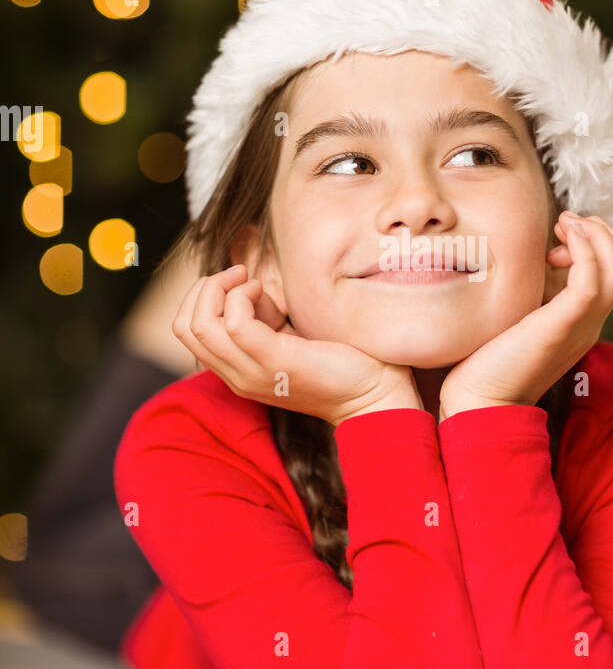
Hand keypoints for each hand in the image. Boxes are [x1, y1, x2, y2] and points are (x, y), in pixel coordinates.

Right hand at [172, 264, 422, 426]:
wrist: (373, 393)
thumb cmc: (339, 360)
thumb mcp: (287, 336)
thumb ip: (262, 318)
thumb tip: (249, 288)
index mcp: (236, 370)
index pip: (186, 330)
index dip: (201, 296)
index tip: (239, 281)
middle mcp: (236, 376)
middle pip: (183, 325)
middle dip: (204, 287)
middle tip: (239, 275)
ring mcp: (251, 372)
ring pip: (199, 324)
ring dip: (220, 288)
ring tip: (253, 282)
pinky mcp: (274, 362)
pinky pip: (234, 323)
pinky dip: (243, 296)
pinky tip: (267, 293)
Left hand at [438, 213, 612, 417]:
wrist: (481, 402)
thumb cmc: (490, 358)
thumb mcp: (523, 312)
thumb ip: (539, 287)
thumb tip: (545, 252)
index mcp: (583, 320)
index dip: (596, 242)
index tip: (557, 238)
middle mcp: (591, 322)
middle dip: (602, 231)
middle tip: (567, 222)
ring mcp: (582, 325)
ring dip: (596, 234)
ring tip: (565, 223)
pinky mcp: (562, 326)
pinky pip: (591, 281)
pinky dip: (583, 250)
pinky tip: (559, 240)